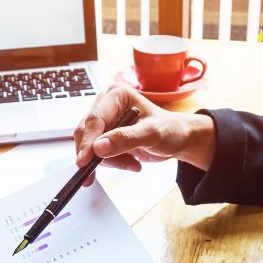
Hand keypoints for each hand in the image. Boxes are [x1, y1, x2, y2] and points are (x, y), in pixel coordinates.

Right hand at [73, 84, 215, 179]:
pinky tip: (131, 162)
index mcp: (116, 95)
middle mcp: (106, 104)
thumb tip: (98, 147)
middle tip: (112, 167)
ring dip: (110, 160)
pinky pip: (97, 153)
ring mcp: (105, 120)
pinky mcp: (105, 134)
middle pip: (87, 132)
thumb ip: (125, 139)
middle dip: (98, 154)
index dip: (88, 142)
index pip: (94, 119)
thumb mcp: (152, 134)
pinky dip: (112, 162)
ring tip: (133, 163)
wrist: (177, 138)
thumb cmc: (170, 130)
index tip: (84, 162)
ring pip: (90, 146)